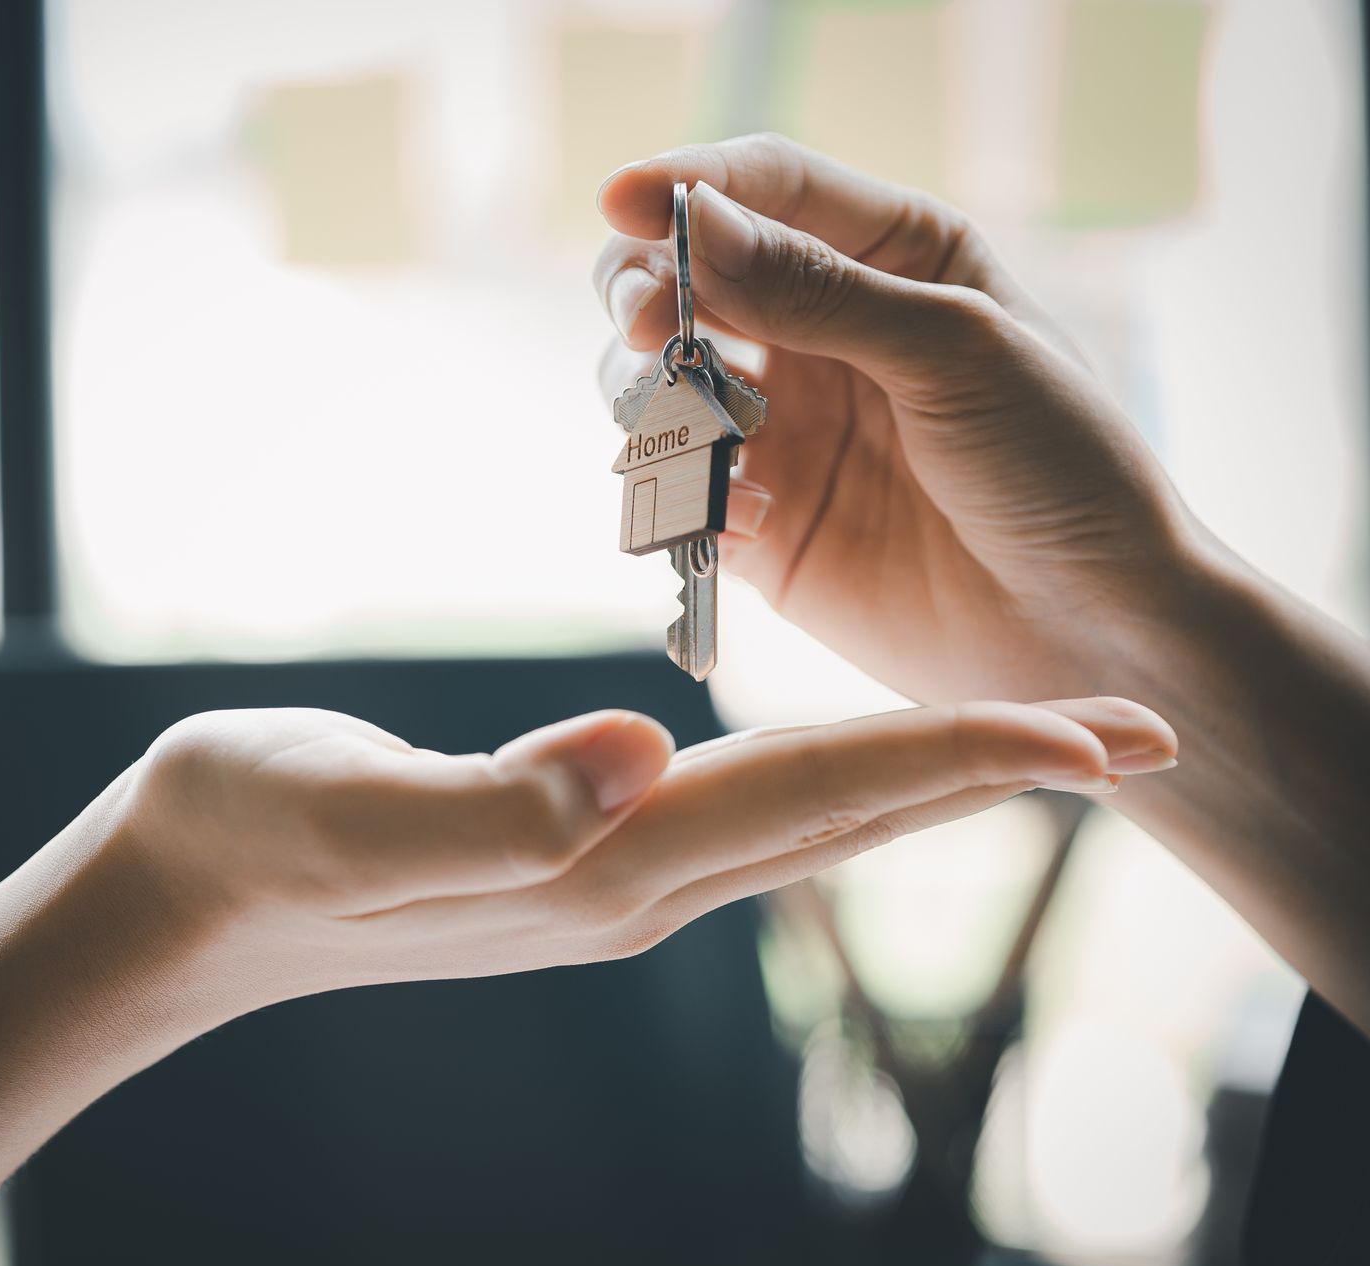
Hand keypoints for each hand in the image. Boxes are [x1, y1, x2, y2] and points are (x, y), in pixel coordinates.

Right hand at [70, 696, 1176, 1008]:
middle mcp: (627, 881)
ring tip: (1029, 741)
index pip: (813, 798)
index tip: (1091, 735)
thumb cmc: (243, 842)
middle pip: (848, 817)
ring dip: (926, 775)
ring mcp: (600, 878)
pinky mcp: (565, 857)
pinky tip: (847, 759)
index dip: (956, 759)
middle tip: (1131, 736)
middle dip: (991, 772)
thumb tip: (634, 758)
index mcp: (598, 861)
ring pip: (807, 819)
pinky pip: (737, 812)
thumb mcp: (350, 814)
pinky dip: (824, 776)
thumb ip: (492, 806)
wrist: (177, 904)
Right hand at [592, 134, 1193, 705]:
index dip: (685, 185)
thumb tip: (691, 222)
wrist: (1094, 633)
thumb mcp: (954, 352)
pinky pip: (675, 491)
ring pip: (655, 381)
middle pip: (684, 275)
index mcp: (892, 258)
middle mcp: (823, 332)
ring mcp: (783, 428)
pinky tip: (744, 518)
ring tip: (688, 430)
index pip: (765, 188)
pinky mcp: (758, 523)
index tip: (617, 199)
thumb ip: (817, 289)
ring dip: (647, 396)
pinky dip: (681, 494)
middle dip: (643, 290)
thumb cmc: (1061, 469)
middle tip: (644, 327)